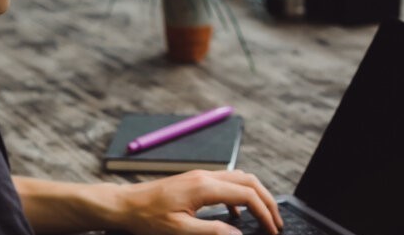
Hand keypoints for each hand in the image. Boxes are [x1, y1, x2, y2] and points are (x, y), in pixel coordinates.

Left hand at [116, 169, 282, 234]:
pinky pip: (226, 182)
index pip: (246, 195)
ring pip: (239, 178)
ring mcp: (200, 175)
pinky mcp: (195, 180)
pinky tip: (236, 215)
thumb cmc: (148, 218)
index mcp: (205, 187)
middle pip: (248, 181)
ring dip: (255, 195)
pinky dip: (239, 195)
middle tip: (277, 222)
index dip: (264, 213)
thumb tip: (239, 234)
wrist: (126, 204)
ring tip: (263, 217)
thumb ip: (213, 231)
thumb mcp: (181, 231)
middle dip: (267, 200)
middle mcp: (206, 175)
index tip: (273, 231)